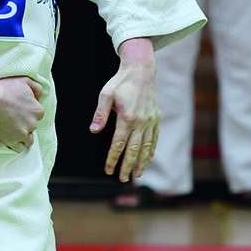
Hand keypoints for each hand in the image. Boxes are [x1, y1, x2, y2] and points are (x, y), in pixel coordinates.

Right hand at [0, 72, 43, 150]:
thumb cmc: (4, 88)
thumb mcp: (25, 80)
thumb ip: (37, 87)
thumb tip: (40, 96)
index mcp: (38, 110)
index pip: (37, 115)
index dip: (28, 113)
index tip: (18, 111)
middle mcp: (33, 123)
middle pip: (32, 127)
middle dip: (24, 124)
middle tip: (12, 118)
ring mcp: (23, 133)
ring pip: (28, 140)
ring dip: (22, 136)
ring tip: (12, 130)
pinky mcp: (12, 141)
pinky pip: (20, 148)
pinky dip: (16, 144)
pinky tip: (10, 138)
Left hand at [90, 37, 158, 181]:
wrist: (141, 70)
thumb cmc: (120, 82)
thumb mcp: (105, 95)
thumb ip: (100, 114)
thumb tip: (93, 131)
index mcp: (127, 117)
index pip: (118, 144)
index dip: (113, 158)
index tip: (108, 170)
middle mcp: (141, 122)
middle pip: (134, 149)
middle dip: (128, 166)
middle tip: (123, 179)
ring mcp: (151, 120)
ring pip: (146, 146)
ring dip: (141, 161)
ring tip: (137, 174)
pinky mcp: (156, 117)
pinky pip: (154, 137)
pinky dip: (152, 149)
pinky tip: (149, 158)